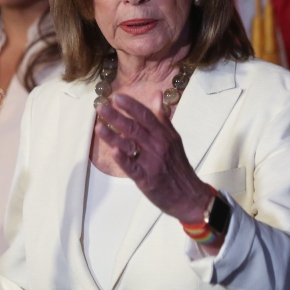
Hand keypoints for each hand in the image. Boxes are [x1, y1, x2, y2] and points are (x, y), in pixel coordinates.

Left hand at [96, 93, 214, 225]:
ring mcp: (151, 163)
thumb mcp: (174, 138)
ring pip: (131, 146)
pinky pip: (133, 168)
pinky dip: (124, 160)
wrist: (189, 195)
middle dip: (117, 117)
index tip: (117, 97)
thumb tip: (157, 95)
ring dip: (114, 136)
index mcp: (164, 135)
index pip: (146, 116)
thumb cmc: (178, 165)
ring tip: (99, 126)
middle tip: (101, 107)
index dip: (132, 106)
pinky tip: (113, 152)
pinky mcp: (146, 179)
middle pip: (135, 128)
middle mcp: (157, 146)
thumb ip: (162, 117)